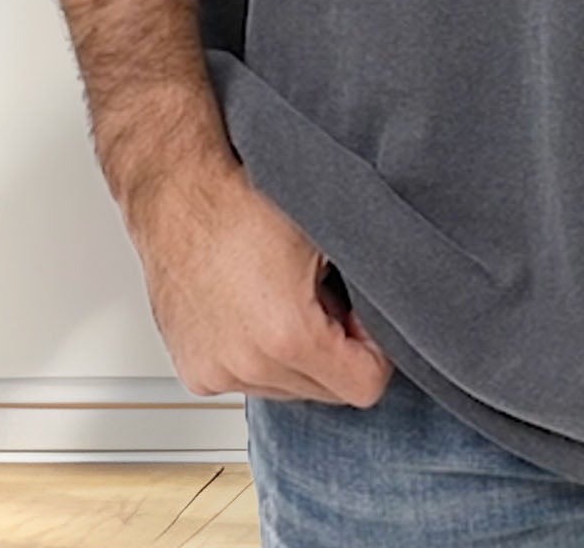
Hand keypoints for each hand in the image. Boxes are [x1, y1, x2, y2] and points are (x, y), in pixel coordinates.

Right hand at [127, 154, 392, 406]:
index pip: (365, 386)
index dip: (376, 350)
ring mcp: (217, 373)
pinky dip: (262, 355)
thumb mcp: (331, 232)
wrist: (179, 192)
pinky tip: (257, 308)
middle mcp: (248, 366)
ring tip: (287, 296)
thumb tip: (403, 308)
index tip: (364, 319)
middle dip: (338, 350)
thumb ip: (374, 280)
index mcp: (288, 335)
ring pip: (289, 388)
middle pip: (328, 392)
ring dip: (299, 354)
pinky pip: (250, 380)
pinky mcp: (195, 371)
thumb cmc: (249, 198)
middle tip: (326, 297)